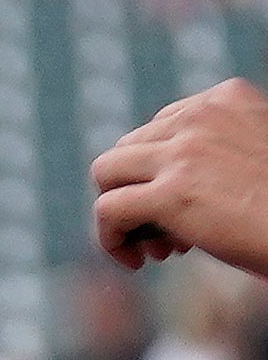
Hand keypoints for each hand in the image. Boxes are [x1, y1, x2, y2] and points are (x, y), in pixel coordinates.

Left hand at [93, 79, 267, 273]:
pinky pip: (108, 209)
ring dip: (122, 212)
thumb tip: (154, 186)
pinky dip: (111, 237)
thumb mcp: (255, 160)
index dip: (162, 170)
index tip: (185, 204)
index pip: (162, 126)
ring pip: (107, 173)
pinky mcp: (172, 194)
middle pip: (130, 149)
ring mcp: (183, 152)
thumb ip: (214, 154)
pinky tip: (135, 261)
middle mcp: (201, 115)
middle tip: (171, 235)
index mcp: (229, 98)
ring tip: (156, 247)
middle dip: (142, 191)